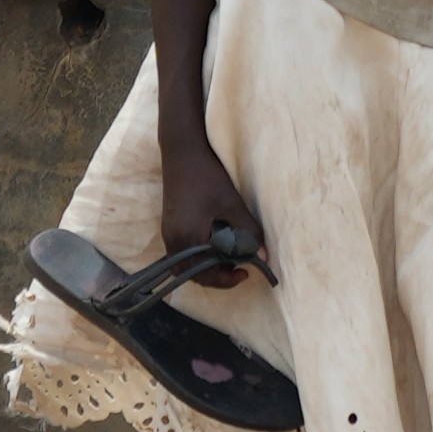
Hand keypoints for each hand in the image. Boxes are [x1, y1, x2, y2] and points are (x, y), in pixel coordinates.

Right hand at [155, 129, 259, 264]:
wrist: (182, 151)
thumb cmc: (207, 175)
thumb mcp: (232, 204)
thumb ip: (248, 231)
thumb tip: (264, 255)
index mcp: (187, 238)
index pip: (205, 274)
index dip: (227, 280)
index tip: (246, 273)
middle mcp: (173, 240)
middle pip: (192, 274)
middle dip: (216, 277)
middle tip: (238, 269)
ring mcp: (168, 234)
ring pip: (185, 265)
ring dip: (205, 268)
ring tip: (227, 260)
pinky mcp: (169, 226)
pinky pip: (181, 254)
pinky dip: (197, 258)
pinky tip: (214, 247)